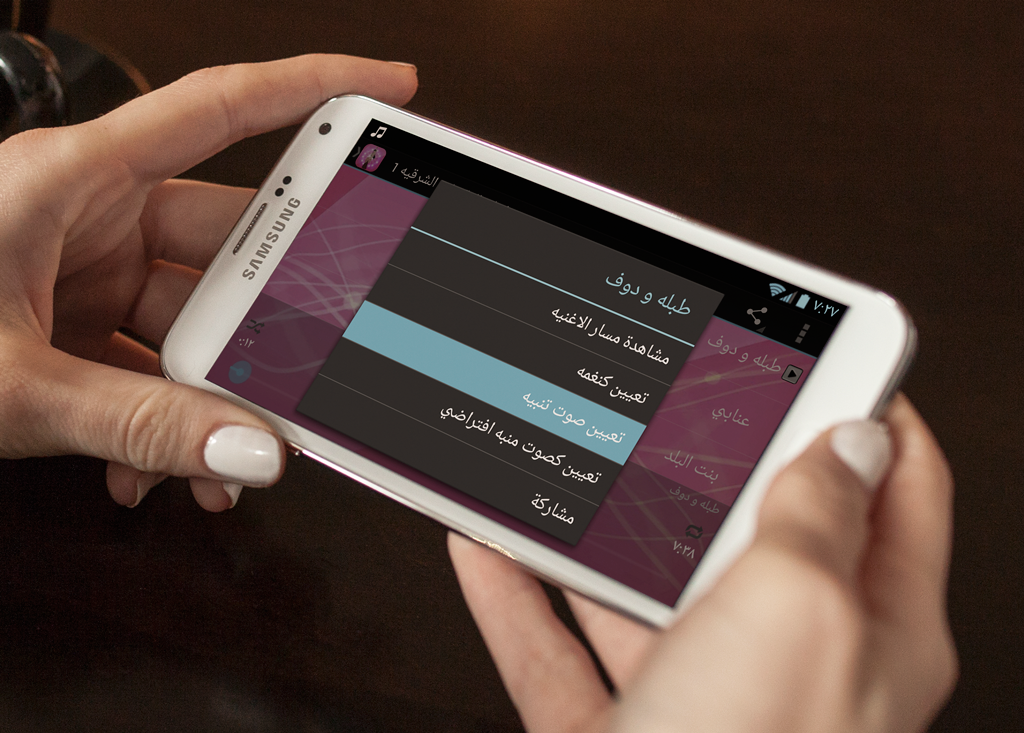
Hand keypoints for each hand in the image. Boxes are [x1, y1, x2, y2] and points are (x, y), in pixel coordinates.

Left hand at [0, 55, 416, 509]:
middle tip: (323, 357)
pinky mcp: (69, 326)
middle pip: (228, 243)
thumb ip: (135, 421)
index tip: (386, 88)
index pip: (219, 109)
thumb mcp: (11, 383)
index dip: (312, 88)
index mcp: (72, 180)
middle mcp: (86, 215)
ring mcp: (81, 273)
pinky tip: (153, 473)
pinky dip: (162, 420)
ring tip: (227, 456)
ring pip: (192, 320)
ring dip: (216, 394)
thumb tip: (248, 450)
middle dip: (277, 312)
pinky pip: (148, 364)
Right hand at [449, 395, 956, 732]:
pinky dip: (519, 602)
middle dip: (708, 468)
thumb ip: (820, 516)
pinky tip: (489, 552)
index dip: (868, 411)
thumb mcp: (800, 610)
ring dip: (593, 533)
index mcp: (870, 631)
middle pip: (753, 537)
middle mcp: (791, 665)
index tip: (823, 350)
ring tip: (558, 468)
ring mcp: (701, 703)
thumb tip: (857, 436)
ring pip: (643, 594)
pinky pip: (560, 653)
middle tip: (666, 400)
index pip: (897, 492)